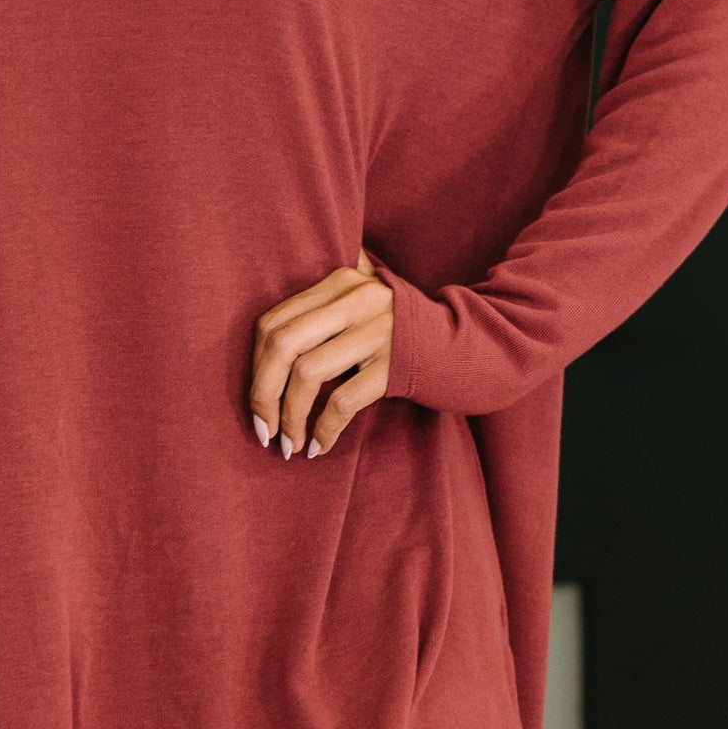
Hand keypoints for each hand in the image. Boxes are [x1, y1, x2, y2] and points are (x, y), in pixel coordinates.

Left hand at [249, 245, 393, 458]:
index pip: (274, 321)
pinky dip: (324, 429)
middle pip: (281, 344)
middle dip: (262, 393)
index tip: (257, 400)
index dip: (255, 365)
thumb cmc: (409, 329)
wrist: (472, 345)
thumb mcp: (372, 295)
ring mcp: (377, 332)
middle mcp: (356, 300)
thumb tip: (274, 327)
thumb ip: (331, 295)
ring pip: (307, 374)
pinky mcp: (395, 366)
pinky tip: (318, 447)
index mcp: (341, 281)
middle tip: (261, 429)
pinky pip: (343, 401)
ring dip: (289, 417)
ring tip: (288, 444)